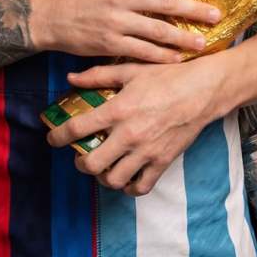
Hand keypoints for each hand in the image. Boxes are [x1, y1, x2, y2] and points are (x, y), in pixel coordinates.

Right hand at [30, 0, 220, 62]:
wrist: (49, 16)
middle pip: (166, 4)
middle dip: (195, 11)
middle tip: (217, 16)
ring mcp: (116, 22)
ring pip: (157, 32)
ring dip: (184, 39)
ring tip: (203, 43)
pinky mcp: (110, 44)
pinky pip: (142, 52)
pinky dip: (162, 57)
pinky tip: (177, 60)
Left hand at [46, 55, 224, 194]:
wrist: (203, 90)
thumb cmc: (167, 76)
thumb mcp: (131, 70)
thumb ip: (98, 76)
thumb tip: (71, 79)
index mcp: (118, 109)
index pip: (77, 129)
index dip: (58, 137)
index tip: (52, 139)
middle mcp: (129, 134)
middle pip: (91, 164)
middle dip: (80, 163)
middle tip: (80, 156)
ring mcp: (147, 151)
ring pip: (114, 180)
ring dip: (103, 176)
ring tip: (103, 166)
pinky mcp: (162, 162)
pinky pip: (140, 187)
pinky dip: (129, 186)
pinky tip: (126, 175)